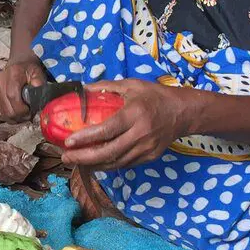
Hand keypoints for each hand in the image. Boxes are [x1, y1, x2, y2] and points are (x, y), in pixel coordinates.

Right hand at [0, 56, 47, 118]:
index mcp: (13, 74)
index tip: (30, 111)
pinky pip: (0, 111)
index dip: (21, 109)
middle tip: (29, 115)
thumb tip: (38, 96)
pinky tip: (16, 111)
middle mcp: (0, 81)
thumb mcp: (38, 73)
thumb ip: (39, 84)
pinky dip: (9, 115)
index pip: (12, 96)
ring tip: (23, 113)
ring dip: (15, 117)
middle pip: (7, 108)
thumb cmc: (28, 70)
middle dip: (20, 116)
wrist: (17, 64)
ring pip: (3, 112)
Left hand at [61, 80, 186, 168]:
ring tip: (75, 161)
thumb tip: (82, 90)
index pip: (107, 130)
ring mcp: (146, 148)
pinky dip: (108, 164)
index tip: (68, 141)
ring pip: (116, 162)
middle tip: (66, 156)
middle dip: (84, 157)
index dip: (86, 137)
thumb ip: (106, 87)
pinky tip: (94, 162)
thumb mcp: (132, 85)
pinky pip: (125, 164)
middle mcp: (141, 134)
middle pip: (108, 152)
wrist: (183, 112)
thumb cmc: (155, 96)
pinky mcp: (150, 157)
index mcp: (135, 114)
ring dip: (93, 164)